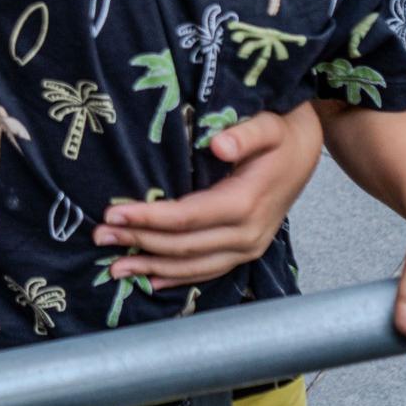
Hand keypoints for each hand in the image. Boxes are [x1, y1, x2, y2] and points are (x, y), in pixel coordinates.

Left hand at [91, 102, 322, 289]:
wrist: (304, 152)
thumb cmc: (280, 135)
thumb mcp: (267, 125)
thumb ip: (244, 135)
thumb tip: (219, 145)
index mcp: (245, 203)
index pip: (186, 217)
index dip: (148, 217)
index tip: (113, 212)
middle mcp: (247, 233)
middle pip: (183, 246)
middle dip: (138, 241)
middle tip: (100, 236)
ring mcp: (248, 247)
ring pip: (193, 265)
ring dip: (152, 267)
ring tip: (114, 267)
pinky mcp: (246, 252)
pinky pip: (209, 271)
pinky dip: (178, 277)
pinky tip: (151, 279)